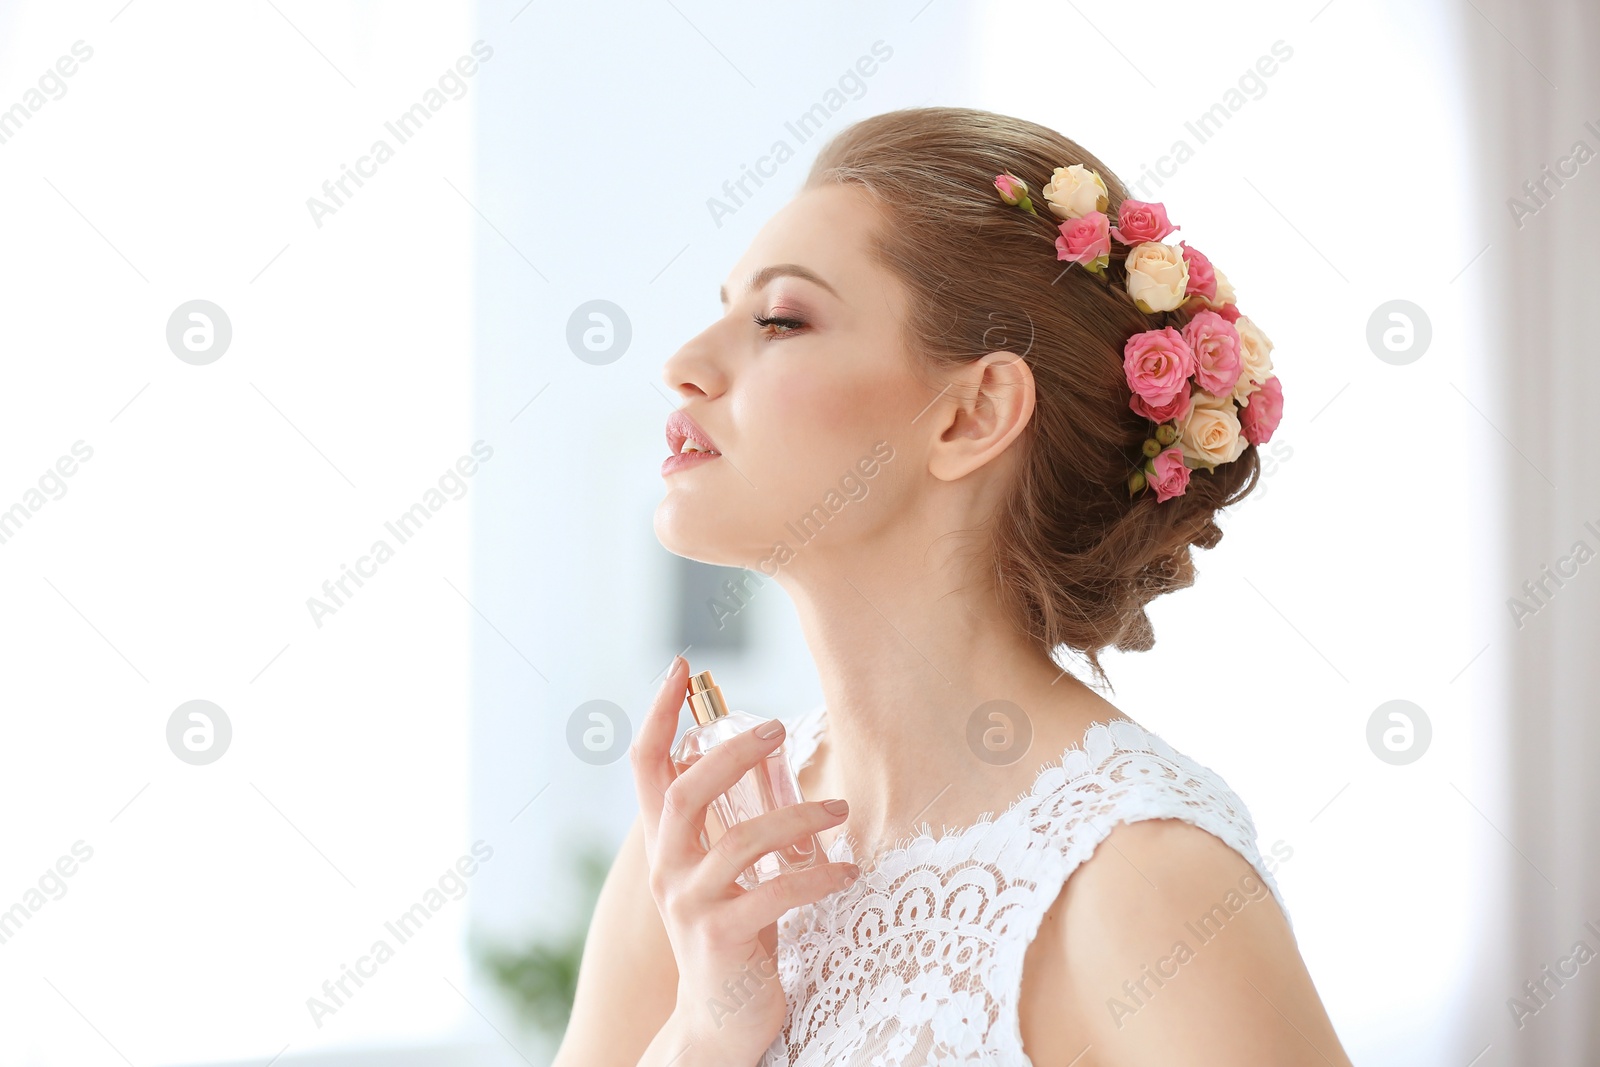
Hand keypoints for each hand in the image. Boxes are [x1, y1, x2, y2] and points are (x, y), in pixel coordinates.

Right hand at [630, 655, 860, 1061]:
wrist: (720, 1023)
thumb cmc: (735, 936)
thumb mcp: (730, 870)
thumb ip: (737, 815)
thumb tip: (764, 750)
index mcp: (667, 845)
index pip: (647, 766)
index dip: (660, 714)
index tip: (681, 666)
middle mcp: (668, 870)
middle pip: (686, 791)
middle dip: (731, 753)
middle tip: (776, 729)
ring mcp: (690, 906)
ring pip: (739, 842)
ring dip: (796, 818)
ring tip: (838, 812)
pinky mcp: (723, 939)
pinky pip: (772, 893)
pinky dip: (817, 878)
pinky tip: (848, 874)